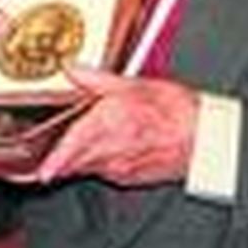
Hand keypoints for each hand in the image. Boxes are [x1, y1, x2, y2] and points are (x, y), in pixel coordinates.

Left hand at [17, 66, 198, 186]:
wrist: (204, 136)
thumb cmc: (175, 111)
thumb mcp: (133, 84)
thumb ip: (97, 79)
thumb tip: (72, 69)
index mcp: (109, 124)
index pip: (73, 146)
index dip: (56, 160)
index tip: (42, 171)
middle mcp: (112, 151)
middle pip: (75, 162)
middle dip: (59, 161)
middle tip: (44, 158)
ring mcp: (121, 168)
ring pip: (88, 168)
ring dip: (78, 162)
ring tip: (70, 152)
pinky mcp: (131, 178)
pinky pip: (106, 173)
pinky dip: (99, 164)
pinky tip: (104, 151)